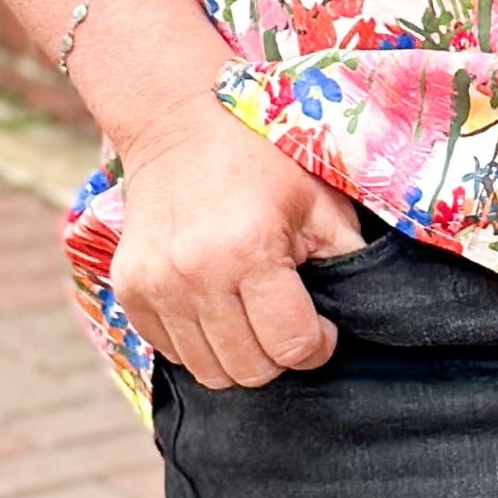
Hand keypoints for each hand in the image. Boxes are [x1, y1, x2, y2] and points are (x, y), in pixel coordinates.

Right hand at [111, 99, 367, 391]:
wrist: (175, 126)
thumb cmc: (256, 157)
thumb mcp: (318, 197)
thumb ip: (348, 254)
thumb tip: (367, 308)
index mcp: (249, 250)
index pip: (292, 346)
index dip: (317, 344)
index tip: (321, 325)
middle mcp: (195, 276)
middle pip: (250, 369)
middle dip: (279, 353)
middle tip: (286, 316)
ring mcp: (155, 287)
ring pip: (209, 371)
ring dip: (239, 353)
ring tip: (251, 310)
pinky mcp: (129, 292)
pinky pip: (173, 353)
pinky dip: (200, 343)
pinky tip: (216, 305)